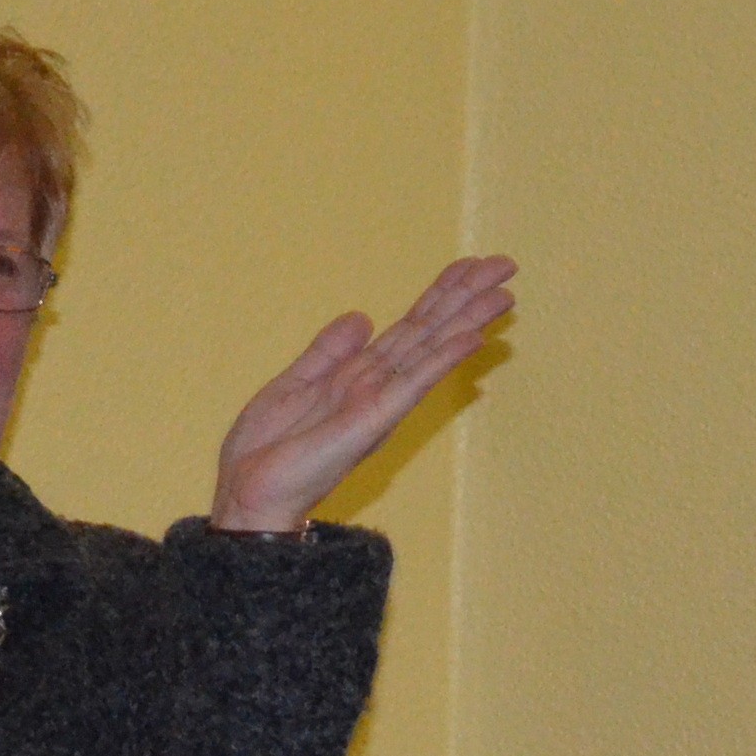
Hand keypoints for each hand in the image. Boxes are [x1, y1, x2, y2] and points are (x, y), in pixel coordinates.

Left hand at [208, 255, 518, 535]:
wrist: (249, 491)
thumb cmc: (266, 452)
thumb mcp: (294, 384)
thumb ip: (328, 351)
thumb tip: (362, 317)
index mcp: (360, 377)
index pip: (409, 327)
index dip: (439, 294)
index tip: (470, 265)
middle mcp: (378, 387)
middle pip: (429, 331)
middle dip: (466, 296)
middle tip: (506, 264)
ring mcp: (380, 402)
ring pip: (431, 350)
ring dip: (469, 320)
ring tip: (505, 293)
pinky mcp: (373, 419)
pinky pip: (415, 382)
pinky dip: (444, 357)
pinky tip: (473, 336)